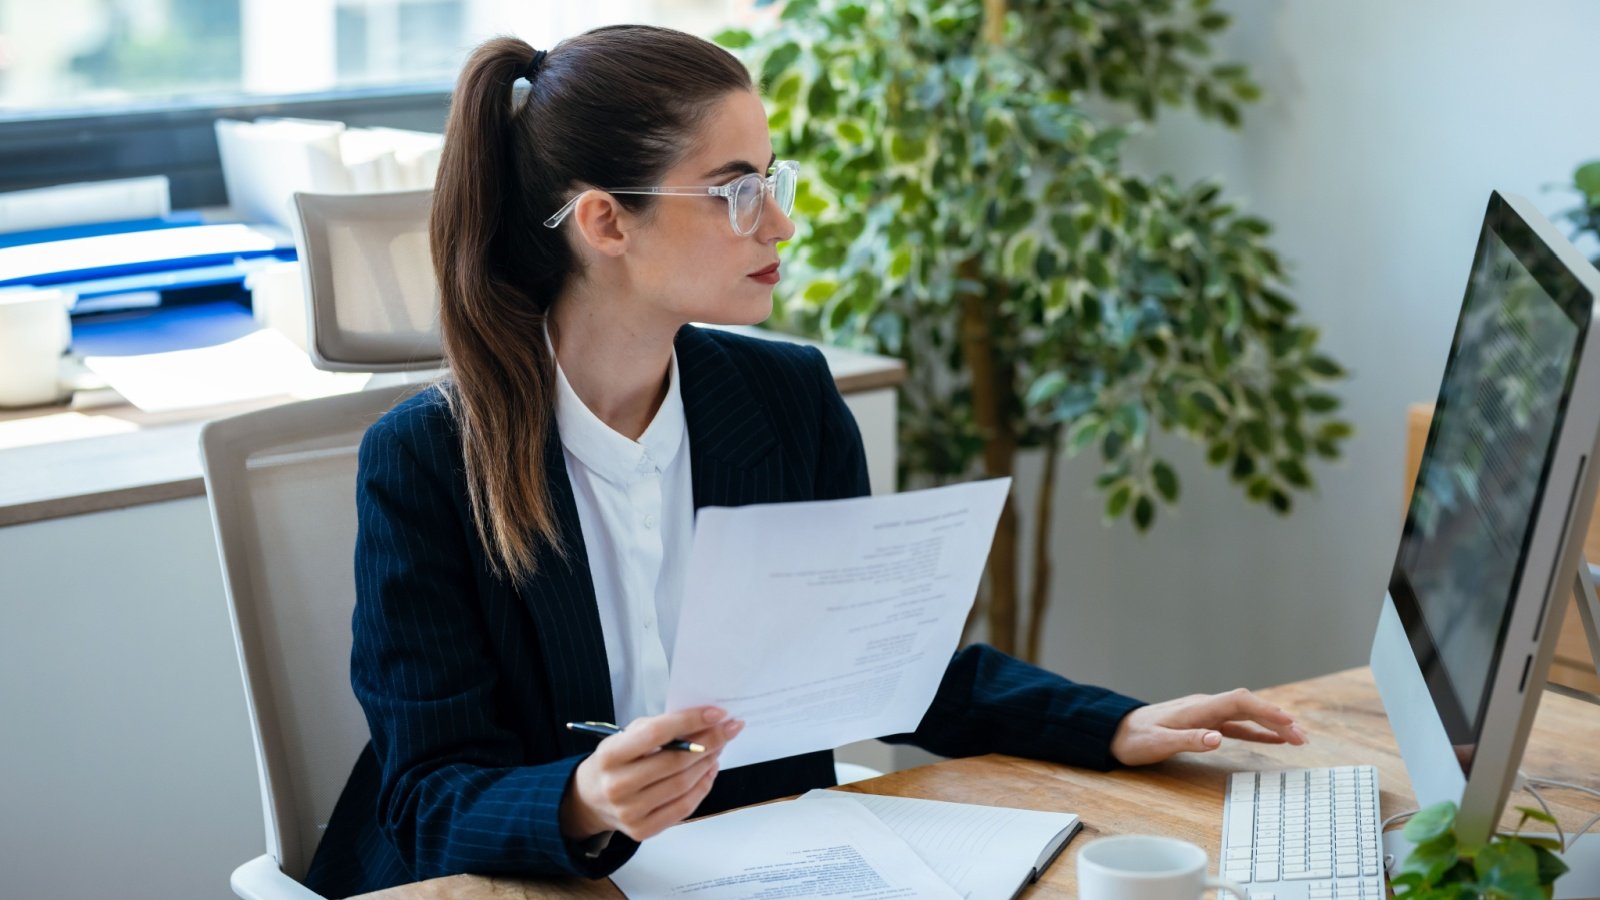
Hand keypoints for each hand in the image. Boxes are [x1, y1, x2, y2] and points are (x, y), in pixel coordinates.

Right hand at [560, 706, 743, 841]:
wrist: (590, 799)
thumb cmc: (614, 761)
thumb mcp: (624, 736)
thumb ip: (657, 728)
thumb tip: (701, 721)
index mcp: (609, 755)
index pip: (657, 734)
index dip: (690, 721)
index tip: (717, 713)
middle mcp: (617, 785)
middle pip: (675, 761)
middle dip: (709, 741)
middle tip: (728, 729)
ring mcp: (630, 812)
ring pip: (683, 785)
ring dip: (708, 762)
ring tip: (720, 747)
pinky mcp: (642, 830)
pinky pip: (683, 807)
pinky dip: (702, 786)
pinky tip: (710, 770)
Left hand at [1109, 688, 1307, 765]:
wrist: (1115, 732)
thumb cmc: (1135, 739)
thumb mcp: (1159, 743)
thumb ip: (1188, 740)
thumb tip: (1218, 739)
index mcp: (1198, 708)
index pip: (1239, 702)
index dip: (1265, 710)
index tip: (1288, 722)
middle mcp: (1205, 706)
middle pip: (1248, 707)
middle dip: (1277, 719)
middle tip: (1303, 737)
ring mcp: (1205, 714)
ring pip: (1246, 715)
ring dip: (1271, 725)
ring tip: (1297, 738)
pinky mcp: (1203, 724)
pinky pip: (1236, 725)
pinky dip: (1256, 731)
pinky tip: (1272, 739)